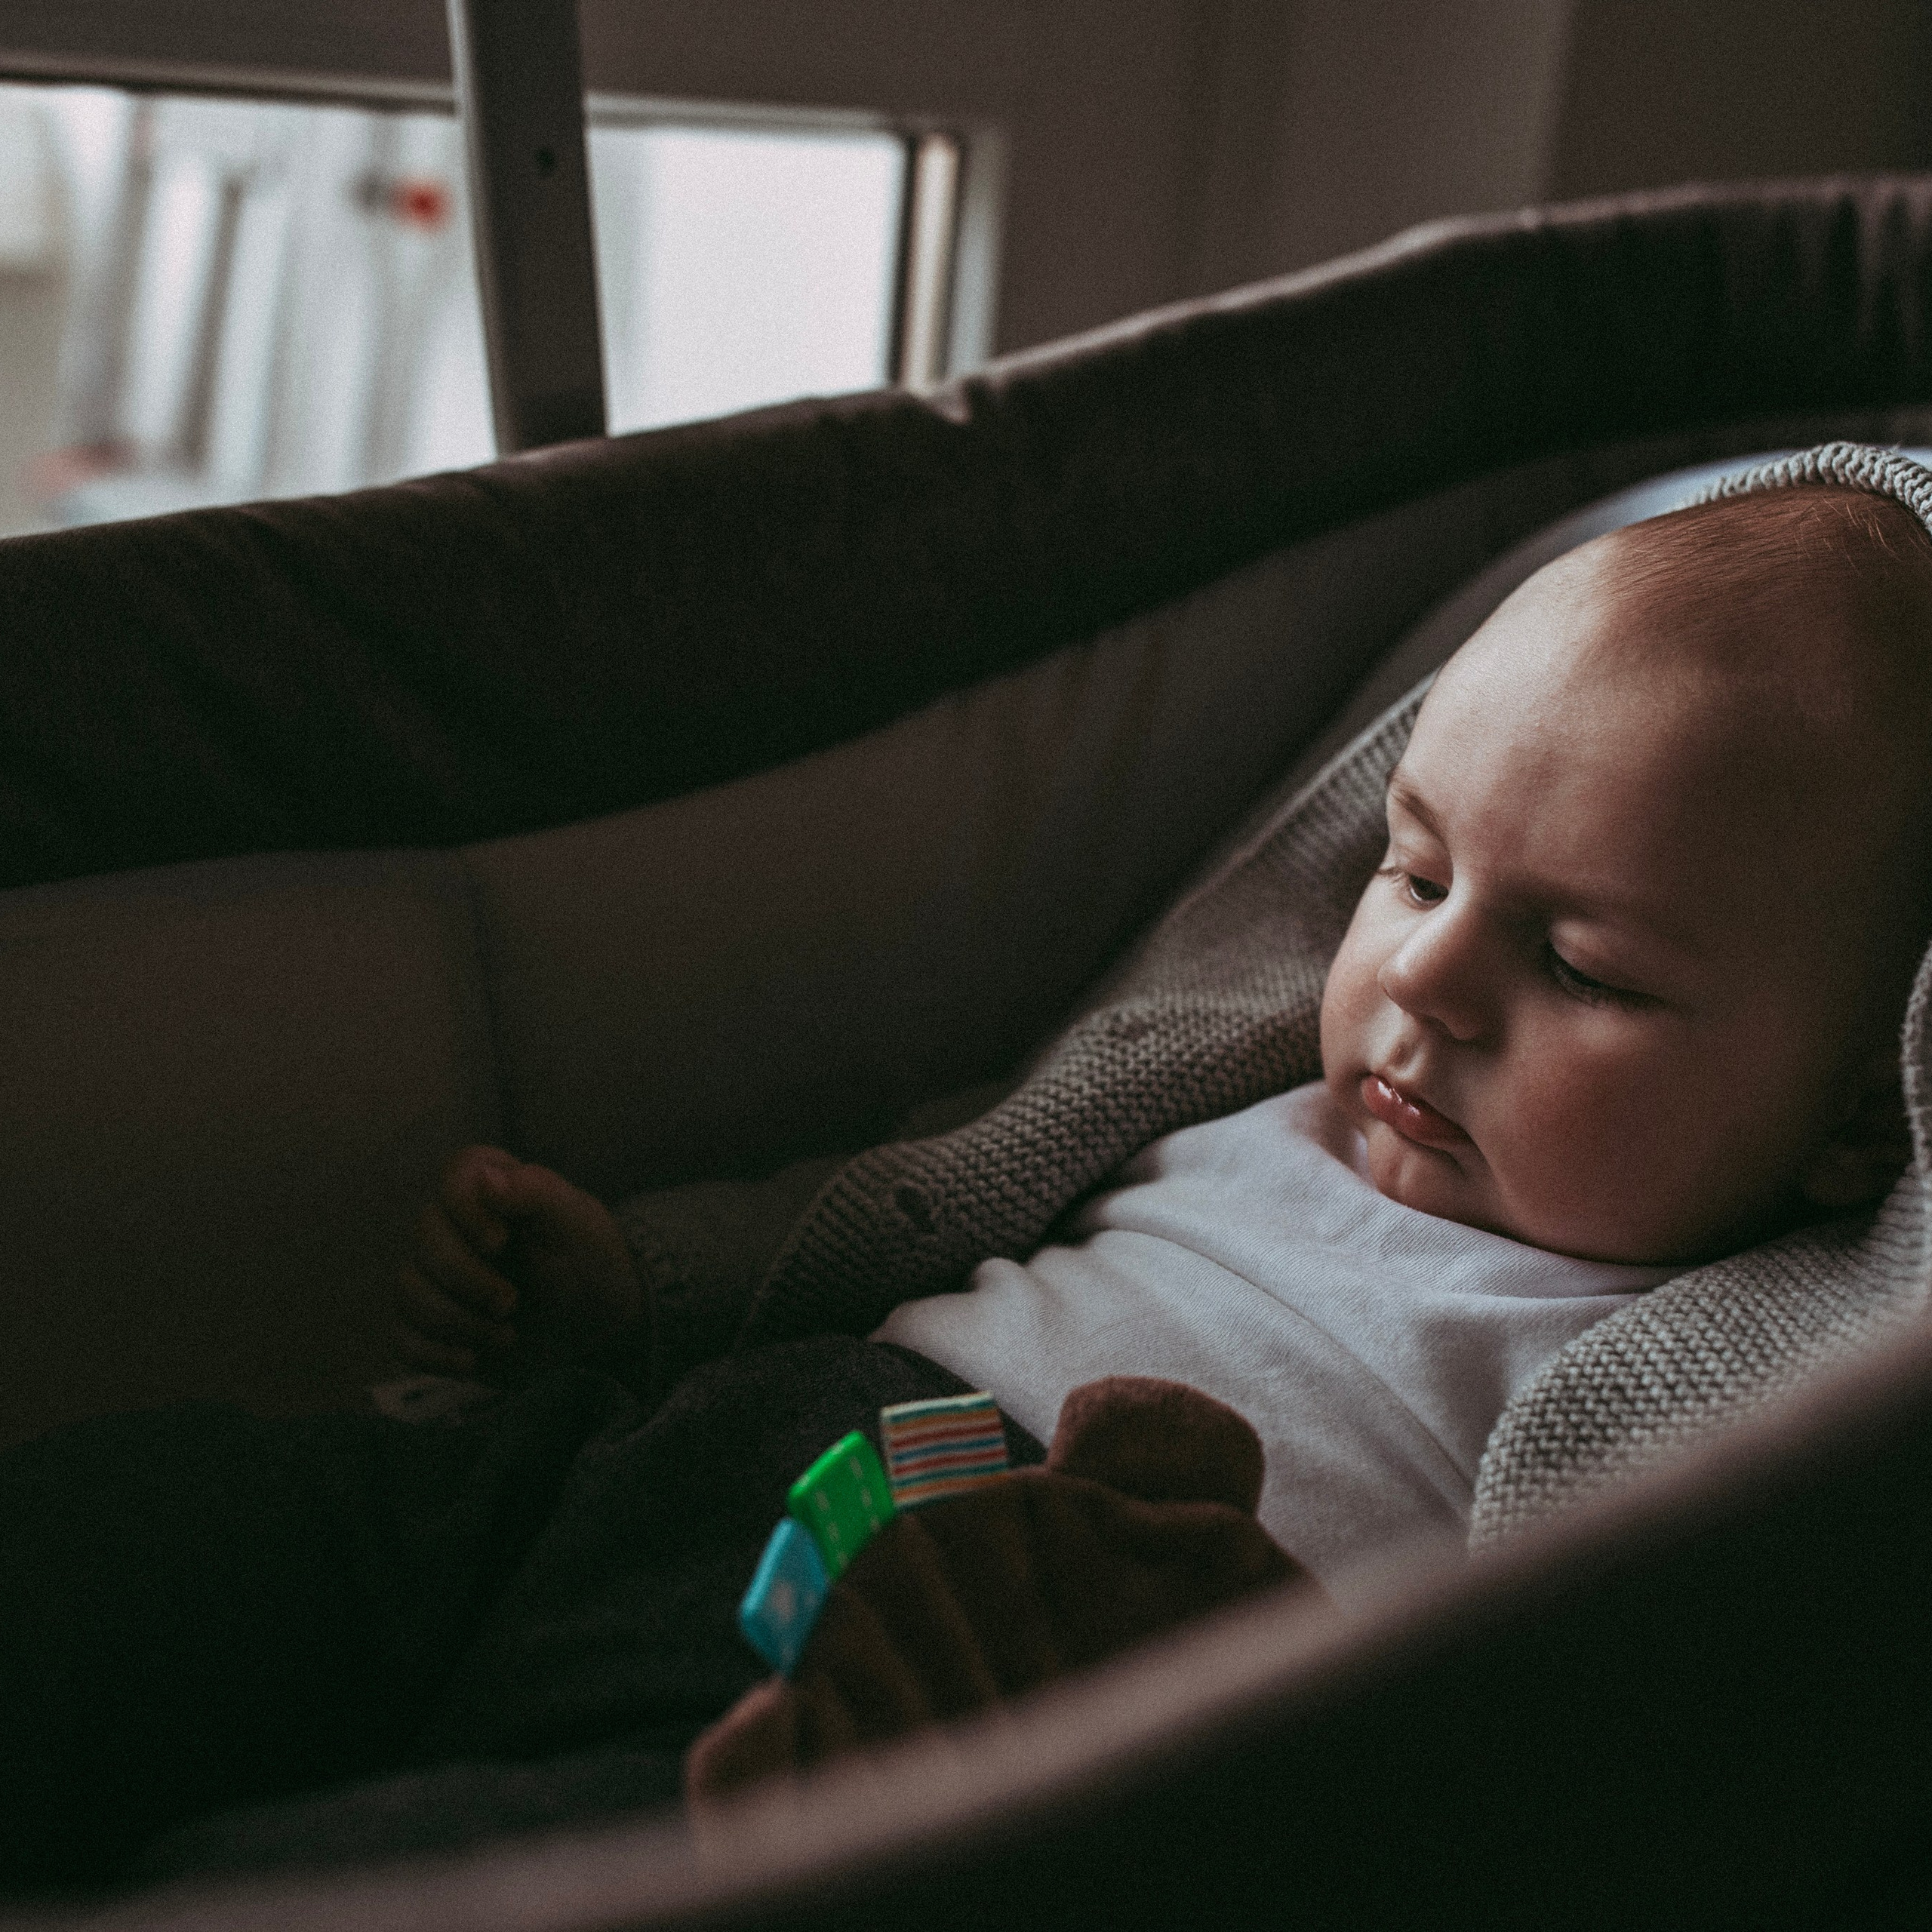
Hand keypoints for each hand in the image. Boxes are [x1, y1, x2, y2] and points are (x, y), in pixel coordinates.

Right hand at [394, 1145, 642, 1377]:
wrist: (599, 1322)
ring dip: (456, 1320)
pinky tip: (472, 1360)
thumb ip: (537, 1191)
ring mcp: (439, 1276)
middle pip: (425, 1238)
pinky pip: (400, 1335)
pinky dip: (432, 1353)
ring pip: (407, 1288)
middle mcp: (456, 1226)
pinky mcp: (432, 1323)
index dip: (465, 1210)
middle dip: (467, 1278)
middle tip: (512, 1302)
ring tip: (507, 1335)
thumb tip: (485, 1178)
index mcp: (493, 1188)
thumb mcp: (579, 1223)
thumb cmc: (591, 1259)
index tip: (500, 1243)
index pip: (454, 1176)